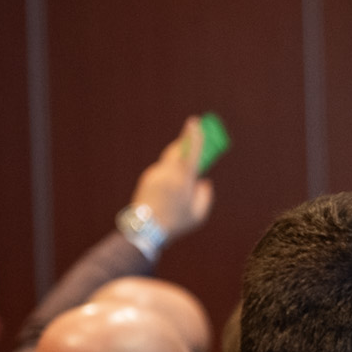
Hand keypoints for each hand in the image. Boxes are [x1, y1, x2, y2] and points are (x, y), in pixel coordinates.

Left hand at [129, 116, 215, 240]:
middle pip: (177, 150)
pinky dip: (170, 171)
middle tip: (195, 134)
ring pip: (169, 161)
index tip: (195, 122)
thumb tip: (204, 181)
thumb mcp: (198, 214)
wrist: (146, 228)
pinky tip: (173, 184)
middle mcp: (168, 173)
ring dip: (179, 160)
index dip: (194, 136)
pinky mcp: (148, 178)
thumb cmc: (176, 223)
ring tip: (187, 168)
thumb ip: (205, 195)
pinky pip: (163, 170)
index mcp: (183, 180)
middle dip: (186, 141)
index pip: (190, 152)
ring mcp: (156, 174)